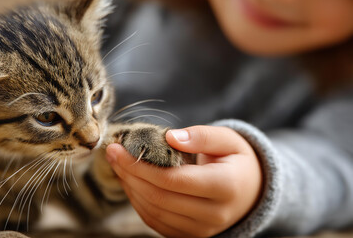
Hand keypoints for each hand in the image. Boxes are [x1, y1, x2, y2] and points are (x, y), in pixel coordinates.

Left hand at [105, 125, 262, 237]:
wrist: (250, 192)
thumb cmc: (236, 161)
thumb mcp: (228, 140)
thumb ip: (201, 136)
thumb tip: (169, 137)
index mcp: (226, 187)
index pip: (174, 180)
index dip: (141, 166)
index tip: (118, 148)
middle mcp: (215, 214)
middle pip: (160, 198)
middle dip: (129, 175)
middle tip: (113, 154)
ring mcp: (202, 230)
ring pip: (154, 212)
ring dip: (130, 188)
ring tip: (118, 166)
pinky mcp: (190, 236)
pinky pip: (156, 222)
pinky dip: (138, 202)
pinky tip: (131, 183)